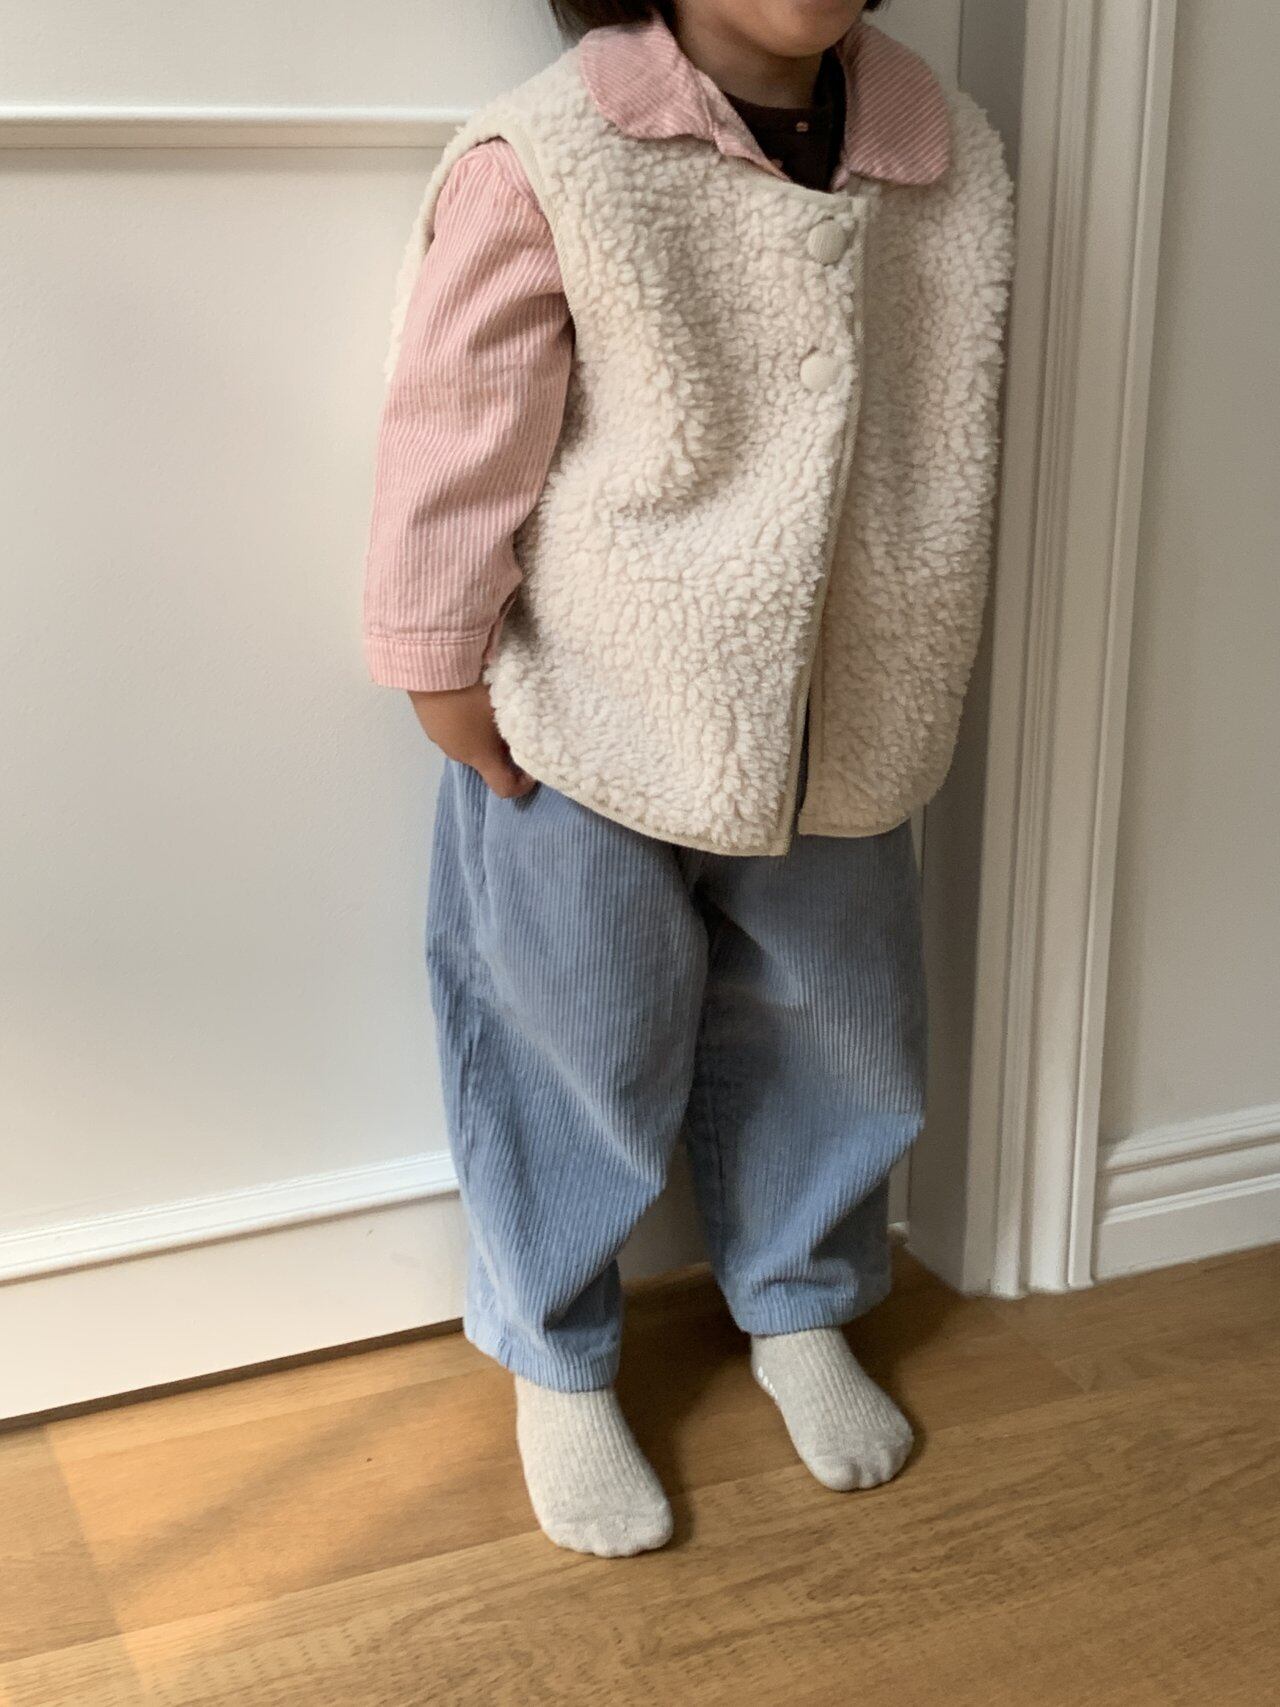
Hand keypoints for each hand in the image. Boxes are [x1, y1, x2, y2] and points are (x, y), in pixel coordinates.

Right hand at [408, 683, 536, 798]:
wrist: (429, 662)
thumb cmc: (475, 687)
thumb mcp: (508, 705)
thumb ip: (521, 726)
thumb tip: (530, 735)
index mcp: (480, 756)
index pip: (505, 788)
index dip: (523, 784)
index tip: (532, 765)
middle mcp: (457, 754)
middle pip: (485, 761)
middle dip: (500, 749)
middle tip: (511, 722)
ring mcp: (438, 737)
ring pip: (467, 742)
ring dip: (479, 732)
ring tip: (486, 703)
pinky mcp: (426, 719)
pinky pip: (451, 727)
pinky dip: (461, 719)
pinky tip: (465, 695)